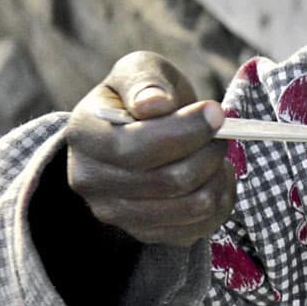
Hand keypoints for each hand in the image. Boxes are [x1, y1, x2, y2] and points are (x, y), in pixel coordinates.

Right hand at [65, 51, 233, 246]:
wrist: (136, 133)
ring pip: (192, 206)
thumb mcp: (140, 72)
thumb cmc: (142, 96)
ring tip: (216, 152)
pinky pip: (202, 226)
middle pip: (170, 181)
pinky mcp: (146, 234)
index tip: (217, 112)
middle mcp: (90, 181)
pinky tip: (213, 175)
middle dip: (209, 152)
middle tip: (221, 132)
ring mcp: (116, 214)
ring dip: (218, 175)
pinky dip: (221, 198)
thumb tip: (155, 105)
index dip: (185, 132)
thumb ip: (147, 82)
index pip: (136, 148)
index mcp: (84, 136)